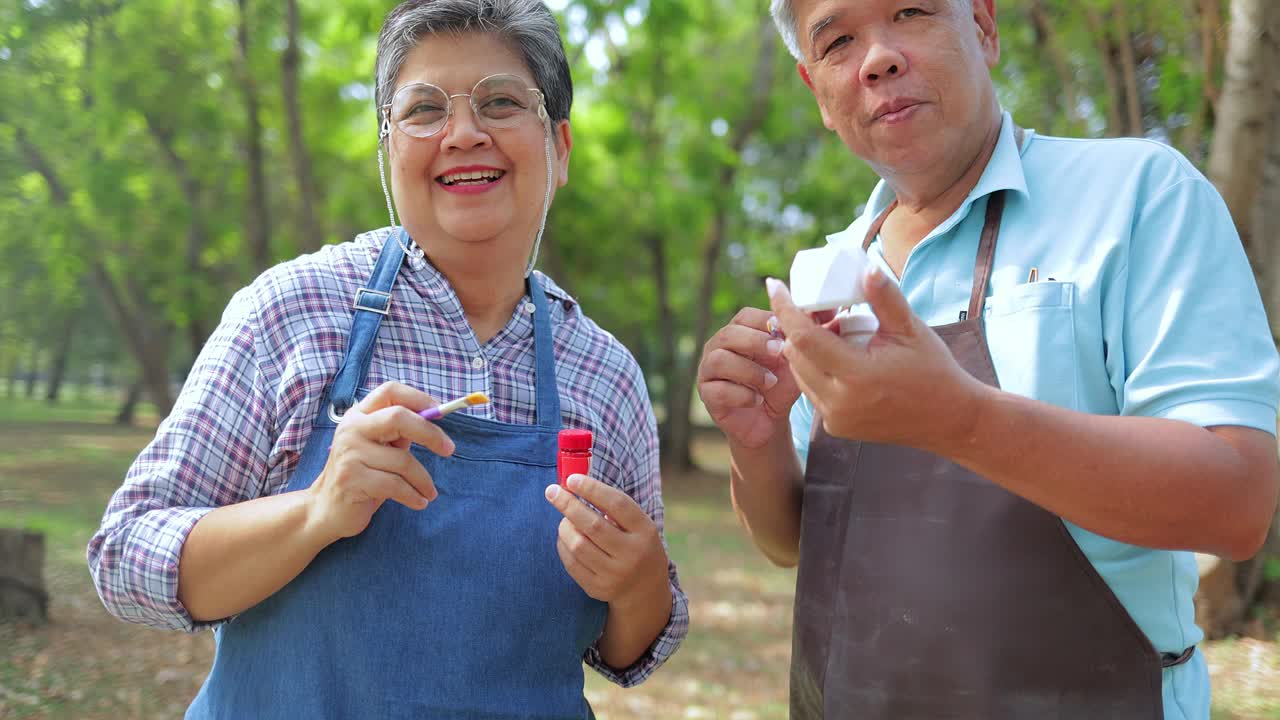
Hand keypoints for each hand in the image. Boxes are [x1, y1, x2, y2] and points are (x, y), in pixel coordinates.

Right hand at [305, 382, 454, 543]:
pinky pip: (395, 485)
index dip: (418, 398)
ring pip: (402, 461)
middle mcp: (351, 429)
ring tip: (429, 492)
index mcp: (359, 415)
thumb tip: (435, 419)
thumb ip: (399, 432)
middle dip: (429, 433)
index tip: (440, 412)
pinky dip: (413, 495)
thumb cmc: (362, 474)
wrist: (325, 508)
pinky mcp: (351, 479)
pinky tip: (419, 502)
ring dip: (423, 480)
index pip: (390, 391)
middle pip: (398, 417)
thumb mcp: (379, 448)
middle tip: (449, 449)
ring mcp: (349, 453)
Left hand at [545, 474, 669, 608]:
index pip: (617, 504)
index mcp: (645, 531)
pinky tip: (565, 538)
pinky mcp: (598, 588)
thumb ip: (614, 508)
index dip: (592, 489)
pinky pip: (571, 563)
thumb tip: (576, 484)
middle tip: (552, 491)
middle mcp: (632, 553)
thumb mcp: (639, 525)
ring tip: (564, 519)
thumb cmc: (637, 546)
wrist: (646, 591)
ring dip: (564, 527)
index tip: (572, 479)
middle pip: (593, 525)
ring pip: (578, 545)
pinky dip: (563, 546)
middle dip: (568, 504)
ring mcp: (615, 574)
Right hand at [697, 308, 802, 448]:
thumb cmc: (780, 385)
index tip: (784, 332)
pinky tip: (758, 400)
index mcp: (739, 332)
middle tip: (778, 352)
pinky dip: (742, 395)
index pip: (744, 316)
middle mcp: (718, 347)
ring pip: (719, 360)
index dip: (764, 322)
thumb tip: (823, 313)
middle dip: (755, 342)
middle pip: (728, 334)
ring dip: (749, 370)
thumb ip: (800, 338)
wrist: (769, 421)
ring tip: (770, 382)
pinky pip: (718, 390)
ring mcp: (708, 371)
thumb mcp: (794, 360)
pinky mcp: (707, 395)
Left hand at [767, 268, 983, 448]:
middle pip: (795, 354)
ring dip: (806, 349)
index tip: (774, 285)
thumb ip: (884, 298)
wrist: (949, 420)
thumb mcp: (910, 329)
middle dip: (799, 326)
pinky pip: (812, 390)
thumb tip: (867, 267)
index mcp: (857, 376)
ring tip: (837, 330)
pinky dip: (817, 369)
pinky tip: (839, 355)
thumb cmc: (933, 370)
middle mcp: (839, 402)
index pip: (804, 338)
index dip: (785, 309)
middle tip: (820, 307)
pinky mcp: (836, 427)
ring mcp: (836, 419)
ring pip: (799, 373)